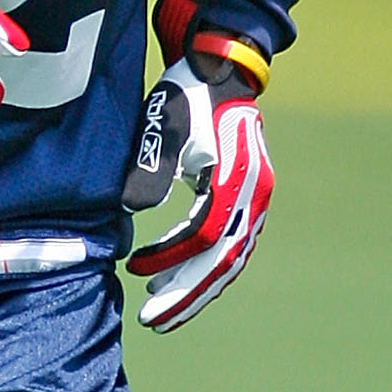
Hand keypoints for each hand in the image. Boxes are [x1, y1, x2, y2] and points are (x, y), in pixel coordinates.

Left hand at [121, 59, 272, 329]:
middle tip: (151, 320)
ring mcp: (256, 199)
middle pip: (223, 258)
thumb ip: (151, 165)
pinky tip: (177, 279)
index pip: (207, 234)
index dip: (171, 257)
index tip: (135, 270)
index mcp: (237, 176)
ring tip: (160, 310)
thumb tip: (134, 211)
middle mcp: (255, 193)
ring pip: (229, 259)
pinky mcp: (247, 201)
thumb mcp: (165, 121)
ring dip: (196, 287)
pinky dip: (205, 268)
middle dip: (186, 292)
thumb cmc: (189, 93)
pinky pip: (230, 246)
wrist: (221, 71)